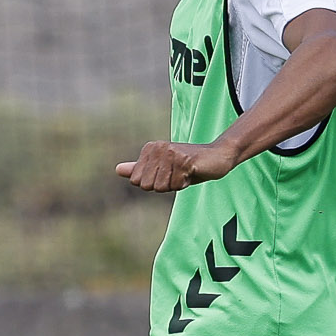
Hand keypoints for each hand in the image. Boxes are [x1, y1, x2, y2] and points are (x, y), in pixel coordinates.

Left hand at [116, 140, 236, 191]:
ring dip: (175, 185)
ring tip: (185, 172)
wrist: (217, 157)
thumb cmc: (188, 166)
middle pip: (148, 186)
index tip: (168, 173)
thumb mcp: (161, 169)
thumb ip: (139, 170)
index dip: (154, 184)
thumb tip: (117, 170)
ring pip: (162, 187)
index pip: (138, 182)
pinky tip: (192, 172)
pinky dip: (185, 183)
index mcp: (149, 149)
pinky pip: (176, 185)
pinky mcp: (183, 160)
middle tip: (177, 174)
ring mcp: (170, 153)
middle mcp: (157, 148)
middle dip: (164, 186)